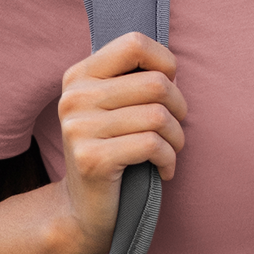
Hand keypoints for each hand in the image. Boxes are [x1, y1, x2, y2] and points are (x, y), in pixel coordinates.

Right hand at [56, 32, 187, 253]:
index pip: (134, 43)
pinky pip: (152, 145)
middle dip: (179, 108)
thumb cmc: (113, 151)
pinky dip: (169, 159)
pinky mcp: (93, 158)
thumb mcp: (113, 107)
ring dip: (176, 138)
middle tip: (173, 129)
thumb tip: (171, 65)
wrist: (83, 210)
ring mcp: (79, 128)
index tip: (167, 89)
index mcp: (79, 76)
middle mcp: (74, 97)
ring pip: (158, 116)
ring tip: (169, 151)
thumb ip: (132, 80)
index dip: (164, 63)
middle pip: (155, 83)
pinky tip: (164, 170)